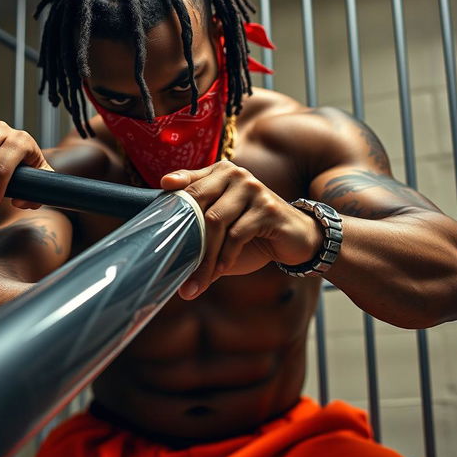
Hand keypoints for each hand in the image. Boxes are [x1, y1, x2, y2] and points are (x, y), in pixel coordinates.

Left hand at [160, 161, 322, 298]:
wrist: (295, 238)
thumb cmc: (251, 233)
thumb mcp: (221, 227)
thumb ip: (198, 226)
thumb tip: (164, 249)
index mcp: (220, 173)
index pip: (190, 183)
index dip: (175, 188)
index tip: (161, 196)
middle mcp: (235, 175)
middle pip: (198, 204)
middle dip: (186, 241)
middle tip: (175, 270)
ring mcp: (252, 189)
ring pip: (215, 223)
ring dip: (204, 258)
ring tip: (197, 282)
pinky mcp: (267, 208)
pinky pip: (237, 234)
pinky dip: (226, 257)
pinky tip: (221, 271)